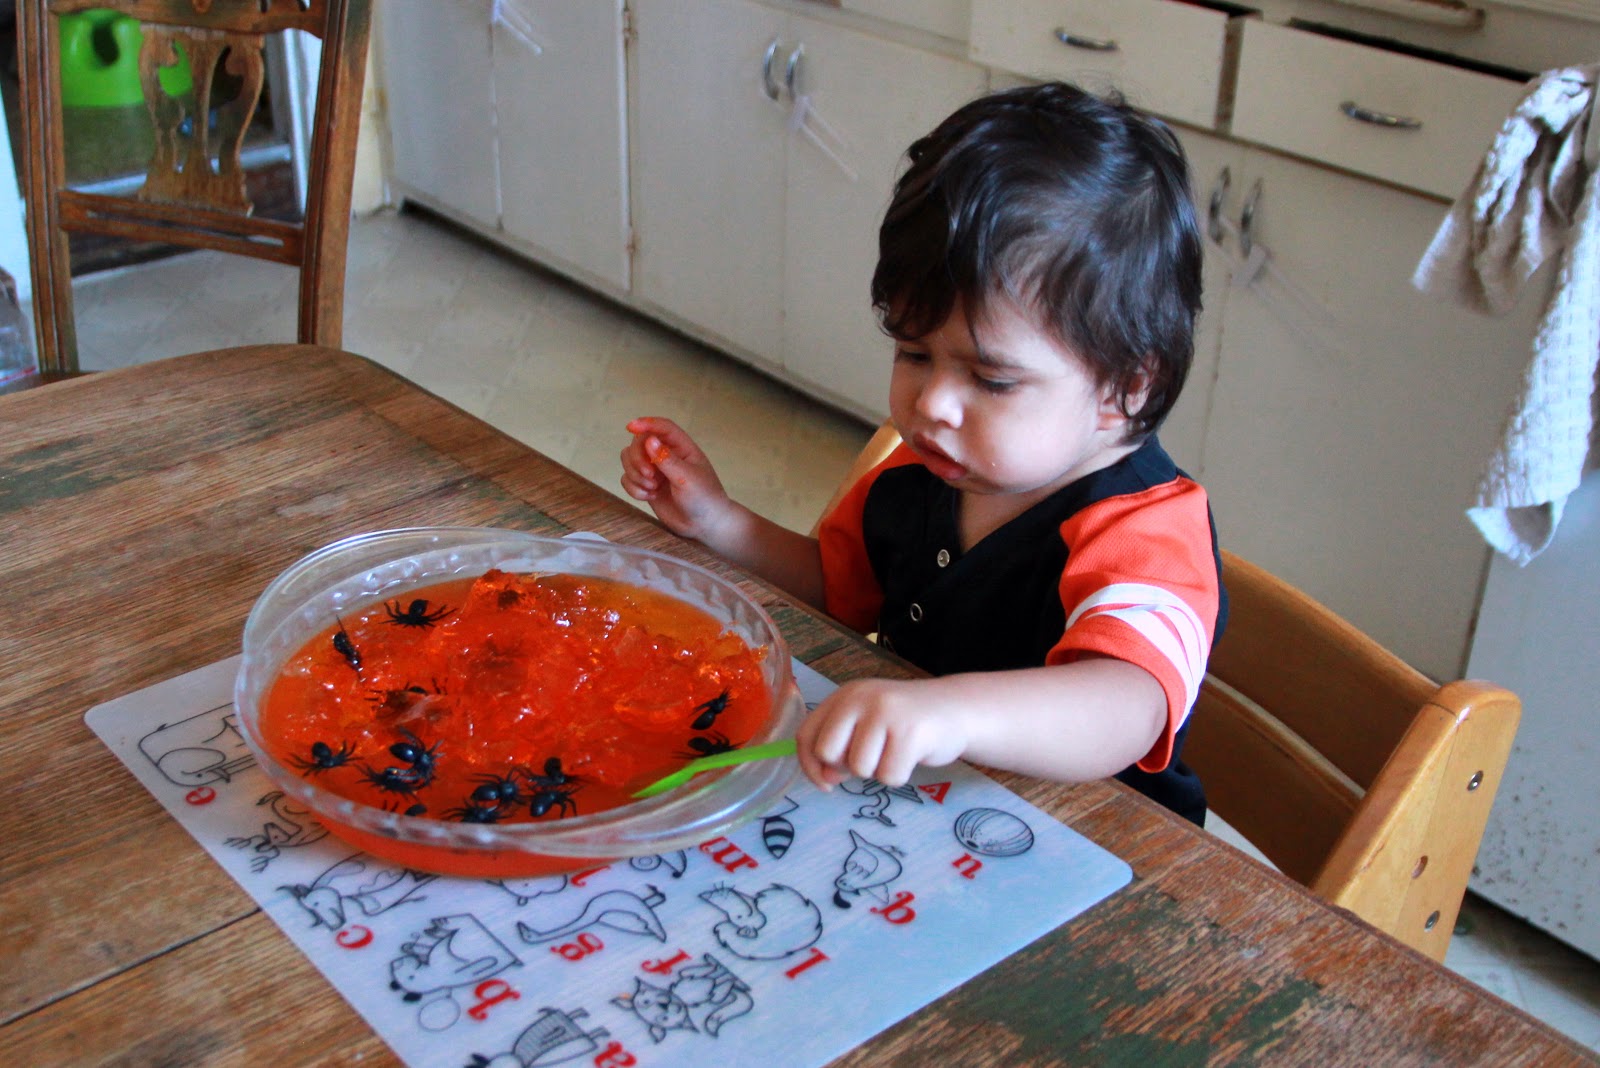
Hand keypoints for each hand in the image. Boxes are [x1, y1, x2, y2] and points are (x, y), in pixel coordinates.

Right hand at [619, 416, 734, 540]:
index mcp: (682, 447)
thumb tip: (649, 440)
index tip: (630, 427)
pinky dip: (634, 488)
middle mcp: (666, 455)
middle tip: (650, 476)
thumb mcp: (687, 478)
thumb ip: (667, 460)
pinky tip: (650, 497)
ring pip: (629, 460)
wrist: (704, 525)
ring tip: (653, 489)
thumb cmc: (704, 498)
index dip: (646, 423)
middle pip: (638, 443)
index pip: (662, 427)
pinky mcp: (646, 485)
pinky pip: (627, 479)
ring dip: (635, 474)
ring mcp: (655, 470)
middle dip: (637, 458)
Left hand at [795, 677, 969, 788]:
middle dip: (847, 766)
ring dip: (877, 772)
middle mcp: (860, 698)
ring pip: (860, 767)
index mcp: (844, 696)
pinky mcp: (910, 731)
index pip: (807, 734)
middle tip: (872, 758)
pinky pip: (889, 775)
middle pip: (828, 752)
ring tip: (895, 752)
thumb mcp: (866, 729)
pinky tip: (911, 756)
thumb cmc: (904, 723)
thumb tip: (825, 779)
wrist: (955, 709)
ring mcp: (886, 712)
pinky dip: (899, 776)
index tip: (826, 782)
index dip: (809, 765)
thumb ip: (841, 750)